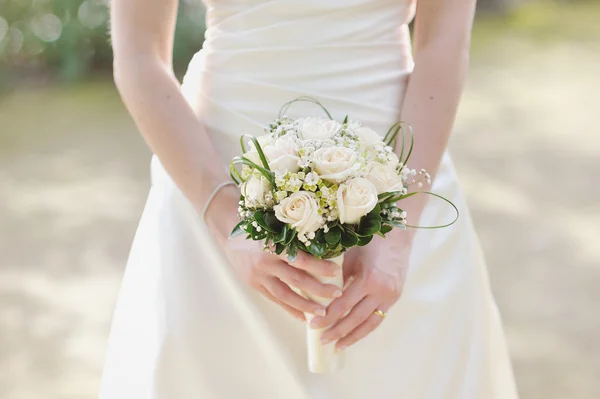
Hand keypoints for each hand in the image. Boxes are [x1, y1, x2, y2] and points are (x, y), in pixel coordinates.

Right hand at [205, 186, 341, 321]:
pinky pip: (274, 300)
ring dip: (305, 306)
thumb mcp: (275, 226)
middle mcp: (265, 262)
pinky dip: (290, 309)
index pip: (301, 259)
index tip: (336, 272)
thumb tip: (326, 247)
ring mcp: (258, 275)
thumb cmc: (258, 223)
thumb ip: (295, 238)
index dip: (320, 267)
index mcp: (273, 244)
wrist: (227, 228)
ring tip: (323, 313)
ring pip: (285, 295)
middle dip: (319, 289)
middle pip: (296, 280)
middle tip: (337, 294)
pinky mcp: (253, 284)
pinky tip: (303, 317)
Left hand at [309, 230, 410, 349]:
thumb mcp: (349, 256)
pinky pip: (378, 319)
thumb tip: (319, 296)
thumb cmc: (368, 241)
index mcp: (367, 278)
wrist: (397, 235)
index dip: (327, 317)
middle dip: (337, 331)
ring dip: (352, 337)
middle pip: (355, 318)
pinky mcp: (394, 298)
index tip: (312, 326)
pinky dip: (365, 329)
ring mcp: (390, 296)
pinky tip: (354, 336)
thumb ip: (337, 277)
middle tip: (322, 340)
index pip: (342, 305)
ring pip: (369, 324)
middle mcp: (381, 290)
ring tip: (337, 346)